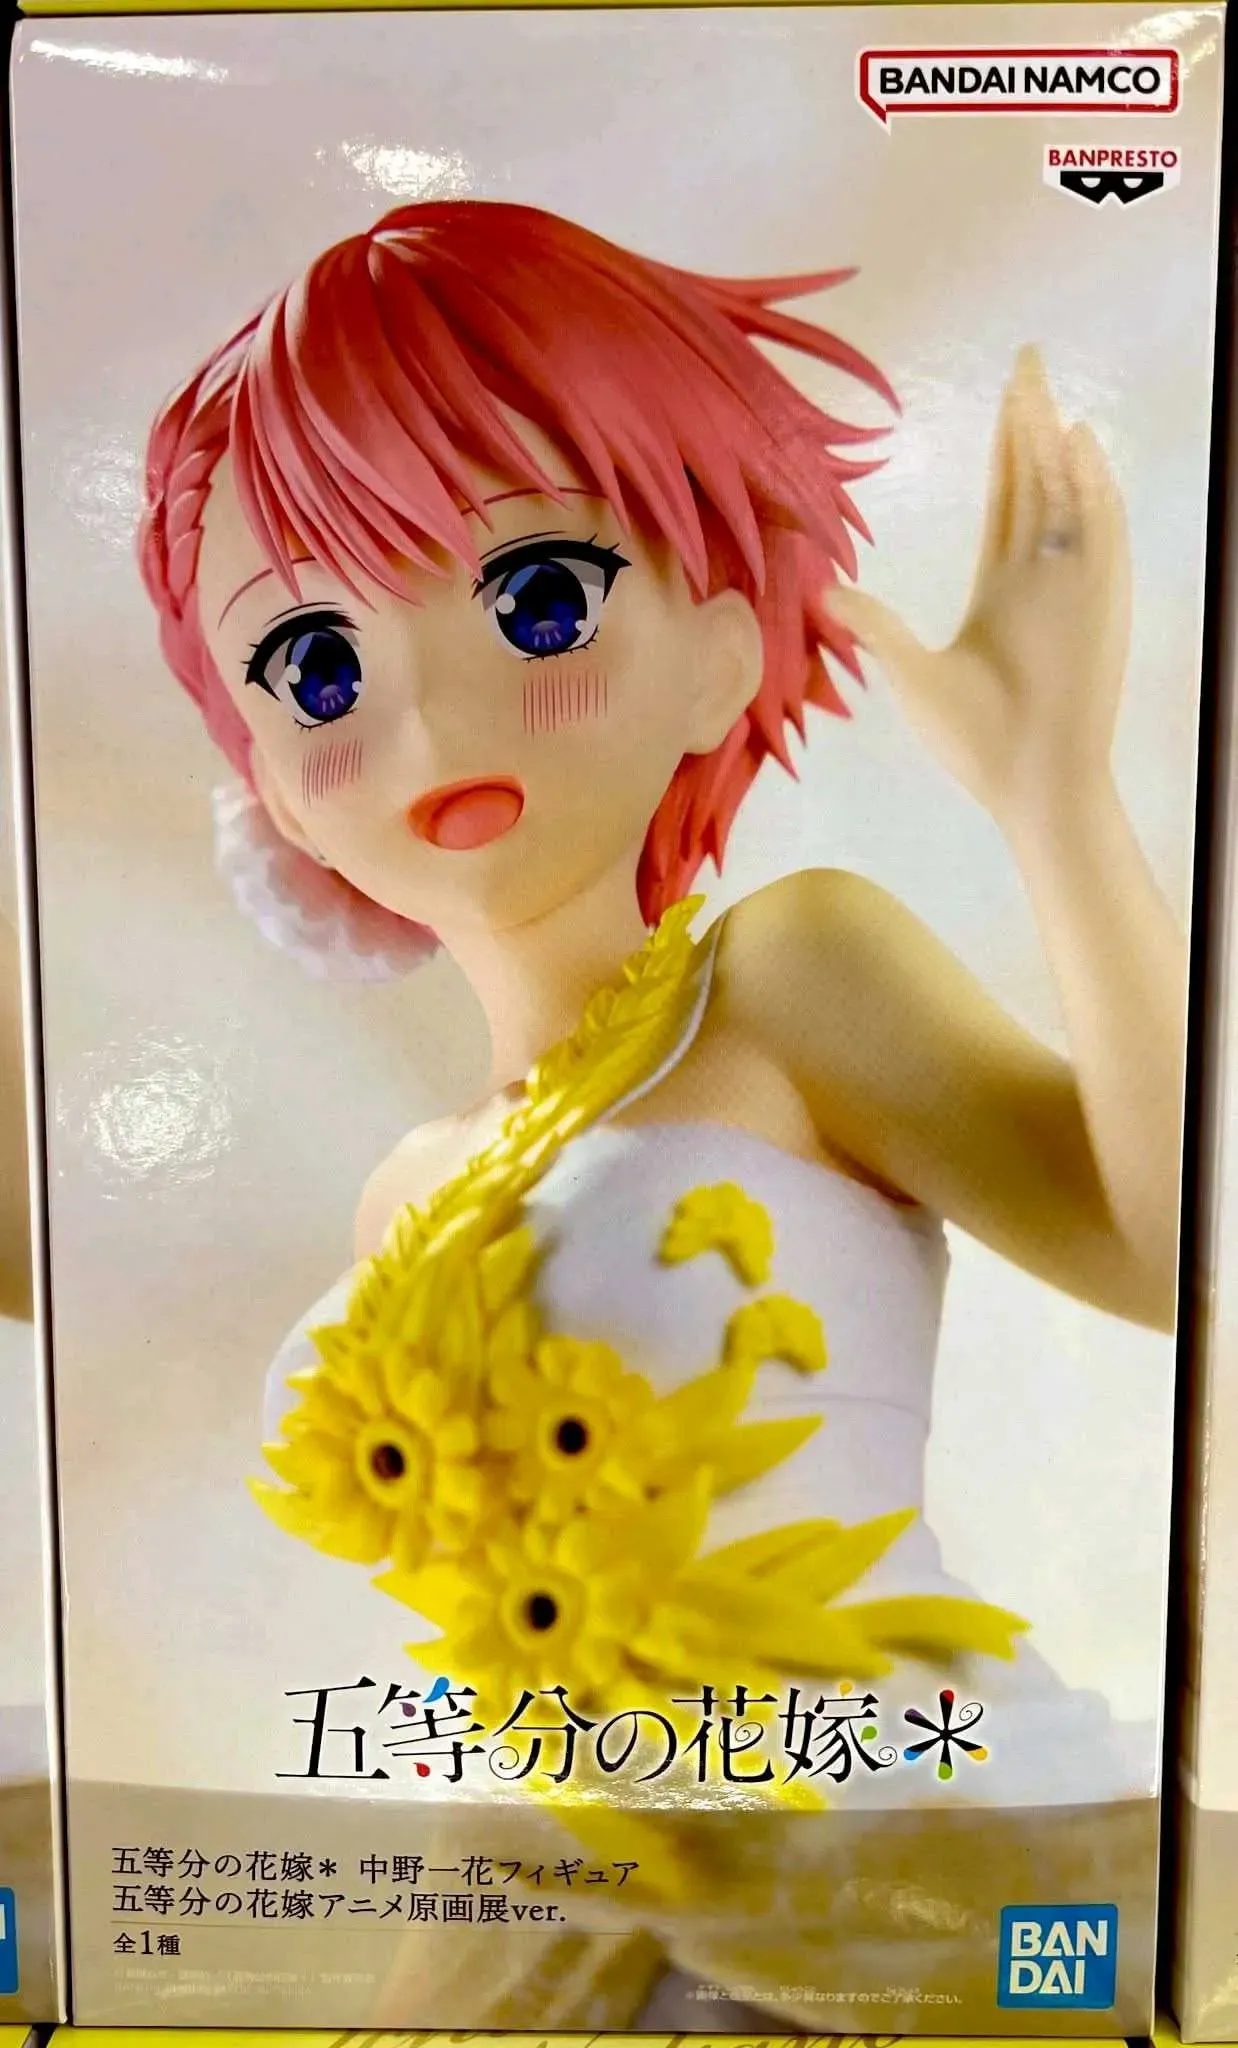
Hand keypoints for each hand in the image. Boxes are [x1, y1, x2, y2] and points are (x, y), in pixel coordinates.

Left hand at [829, 346, 1130, 831]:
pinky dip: (1092, 486)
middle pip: (1039, 481)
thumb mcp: (911, 674)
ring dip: (1057, 442)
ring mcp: (1073, 585)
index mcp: (1000, 589)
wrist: (1030, 787)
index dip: (1006, 449)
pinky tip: (1079, 443)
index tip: (1005, 401)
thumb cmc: (976, 744)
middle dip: (1032, 423)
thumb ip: (876, 627)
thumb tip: (825, 592)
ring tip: (1040, 390)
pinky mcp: (1098, 600)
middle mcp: (1040, 577)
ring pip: (1067, 494)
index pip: (1006, 499)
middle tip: (1026, 364)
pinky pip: (1098, 530)